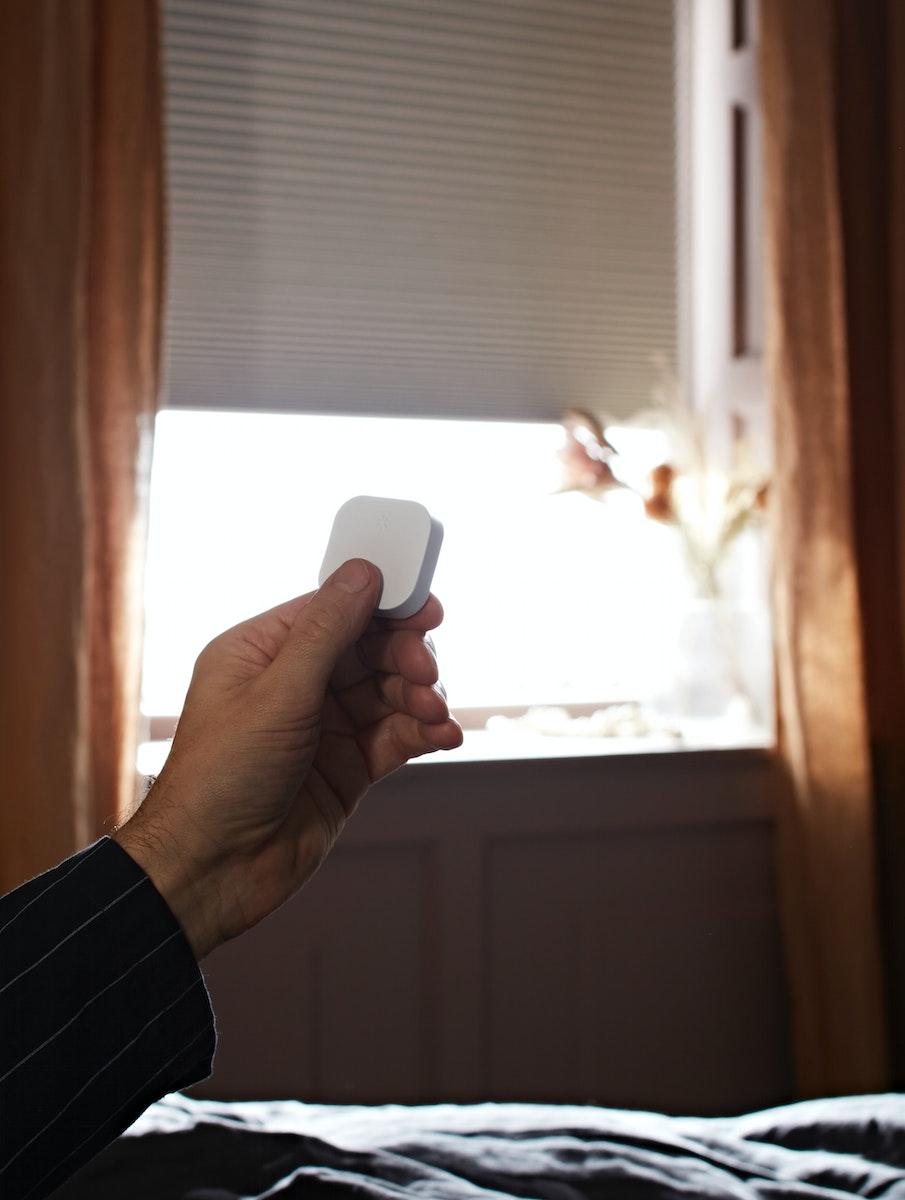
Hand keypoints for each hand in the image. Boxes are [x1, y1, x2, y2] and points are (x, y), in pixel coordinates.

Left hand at [113, 559, 461, 958]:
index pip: (334, 610)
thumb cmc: (220, 778)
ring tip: (434, 714)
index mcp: (262, 652)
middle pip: (370, 649)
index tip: (427, 611)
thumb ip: (327, 632)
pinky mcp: (348, 768)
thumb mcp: (277, 694)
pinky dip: (424, 732)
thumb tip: (364, 572)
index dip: (384, 606)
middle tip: (426, 677)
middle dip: (406, 658)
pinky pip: (397, 737)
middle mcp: (295, 684)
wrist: (210, 872)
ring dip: (420, 697)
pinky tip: (443, 735)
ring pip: (390, 692)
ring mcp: (324, 727)